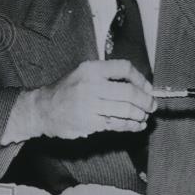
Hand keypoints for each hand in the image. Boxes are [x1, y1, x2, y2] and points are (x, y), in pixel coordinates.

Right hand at [4, 59, 156, 141]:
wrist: (42, 109)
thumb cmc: (67, 90)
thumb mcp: (83, 73)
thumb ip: (107, 76)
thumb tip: (139, 86)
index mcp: (91, 69)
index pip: (124, 68)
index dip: (141, 79)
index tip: (148, 88)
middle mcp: (91, 85)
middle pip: (129, 92)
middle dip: (145, 101)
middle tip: (152, 105)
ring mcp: (90, 105)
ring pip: (125, 110)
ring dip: (140, 115)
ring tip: (145, 116)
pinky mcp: (89, 122)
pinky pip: (117, 124)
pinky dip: (131, 126)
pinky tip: (137, 125)